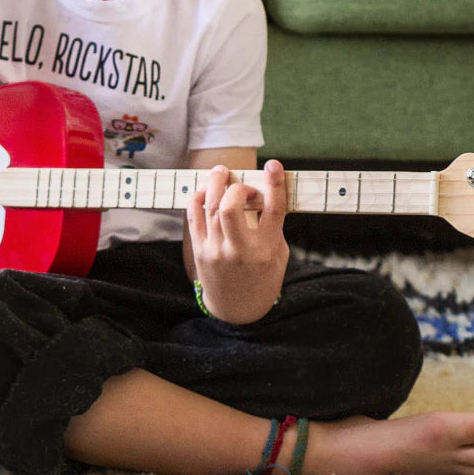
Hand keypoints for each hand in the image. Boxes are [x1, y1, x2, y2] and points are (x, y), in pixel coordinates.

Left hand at [187, 160, 289, 324]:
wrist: (237, 309)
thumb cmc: (263, 277)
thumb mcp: (279, 255)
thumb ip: (273, 225)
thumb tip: (263, 191)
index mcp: (266, 251)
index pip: (272, 211)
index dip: (275, 184)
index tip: (274, 165)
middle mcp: (239, 251)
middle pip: (230, 207)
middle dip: (236, 187)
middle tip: (242, 184)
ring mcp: (216, 251)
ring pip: (209, 207)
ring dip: (215, 183)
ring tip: (221, 172)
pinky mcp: (200, 251)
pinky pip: (194, 215)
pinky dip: (199, 197)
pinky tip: (206, 191)